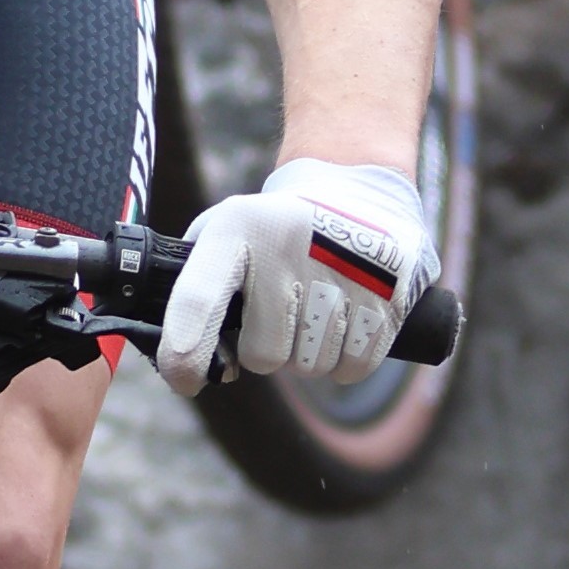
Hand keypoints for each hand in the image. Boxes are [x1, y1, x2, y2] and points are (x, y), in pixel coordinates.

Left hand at [158, 155, 434, 396]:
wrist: (358, 188)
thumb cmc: (274, 229)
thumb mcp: (228, 231)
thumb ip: (198, 284)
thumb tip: (179, 356)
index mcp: (238, 227)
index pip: (199, 298)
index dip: (183, 351)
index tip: (184, 381)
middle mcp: (288, 244)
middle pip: (264, 355)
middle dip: (268, 350)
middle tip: (280, 315)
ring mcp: (344, 267)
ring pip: (310, 366)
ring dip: (309, 354)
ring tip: (316, 308)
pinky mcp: (388, 291)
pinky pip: (352, 367)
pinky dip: (346, 360)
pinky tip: (346, 320)